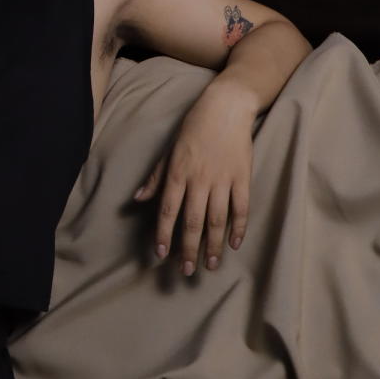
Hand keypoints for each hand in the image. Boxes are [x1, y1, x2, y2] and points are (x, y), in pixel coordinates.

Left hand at [134, 85, 254, 275]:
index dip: (164, 234)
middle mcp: (199, 179)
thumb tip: (137, 199)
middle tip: (187, 270)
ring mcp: (222, 179)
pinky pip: (241, 208)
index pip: (168, 210)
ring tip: (210, 265)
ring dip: (213, 245)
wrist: (226, 107)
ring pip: (217, 220)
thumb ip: (156, 177)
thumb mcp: (169, 150)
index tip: (161, 255)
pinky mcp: (242, 177)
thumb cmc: (194, 128)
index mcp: (178, 173)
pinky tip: (234, 244)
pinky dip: (238, 228)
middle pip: (193, 221)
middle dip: (189, 248)